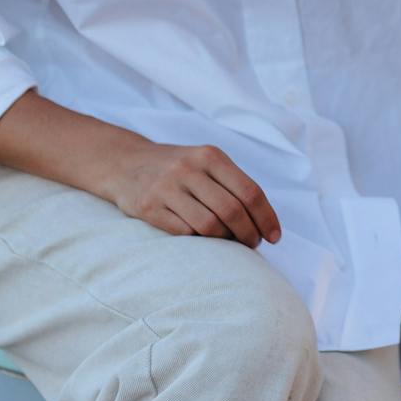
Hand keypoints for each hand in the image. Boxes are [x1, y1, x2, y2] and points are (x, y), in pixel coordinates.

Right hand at [104, 141, 282, 246]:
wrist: (125, 162)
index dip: (266, 218)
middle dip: (249, 233)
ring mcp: (167, 188)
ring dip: (226, 240)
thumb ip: (232, 183)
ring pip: (209, 225)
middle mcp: (190, 169)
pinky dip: (200, 241)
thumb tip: (263, 219)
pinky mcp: (148, 207)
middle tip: (253, 244)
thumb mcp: (205, 162)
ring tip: (231, 243)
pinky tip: (205, 241)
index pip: (250, 192)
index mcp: (211, 156)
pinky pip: (184, 232)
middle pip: (232, 210)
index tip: (275, 237)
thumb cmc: (178, 167)